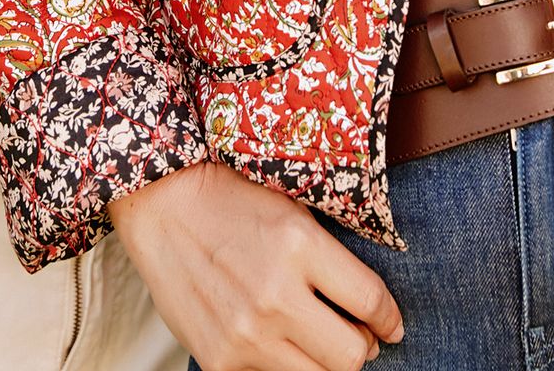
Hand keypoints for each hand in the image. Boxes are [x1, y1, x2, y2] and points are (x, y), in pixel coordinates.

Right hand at [110, 161, 402, 370]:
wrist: (162, 203)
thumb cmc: (232, 199)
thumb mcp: (291, 210)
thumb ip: (330, 256)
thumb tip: (371, 307)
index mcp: (300, 244)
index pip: (371, 302)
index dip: (390, 319)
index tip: (391, 325)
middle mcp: (276, 294)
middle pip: (353, 355)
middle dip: (363, 346)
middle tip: (358, 335)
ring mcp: (246, 333)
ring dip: (326, 362)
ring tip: (319, 341)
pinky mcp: (220, 360)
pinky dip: (283, 365)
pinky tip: (277, 342)